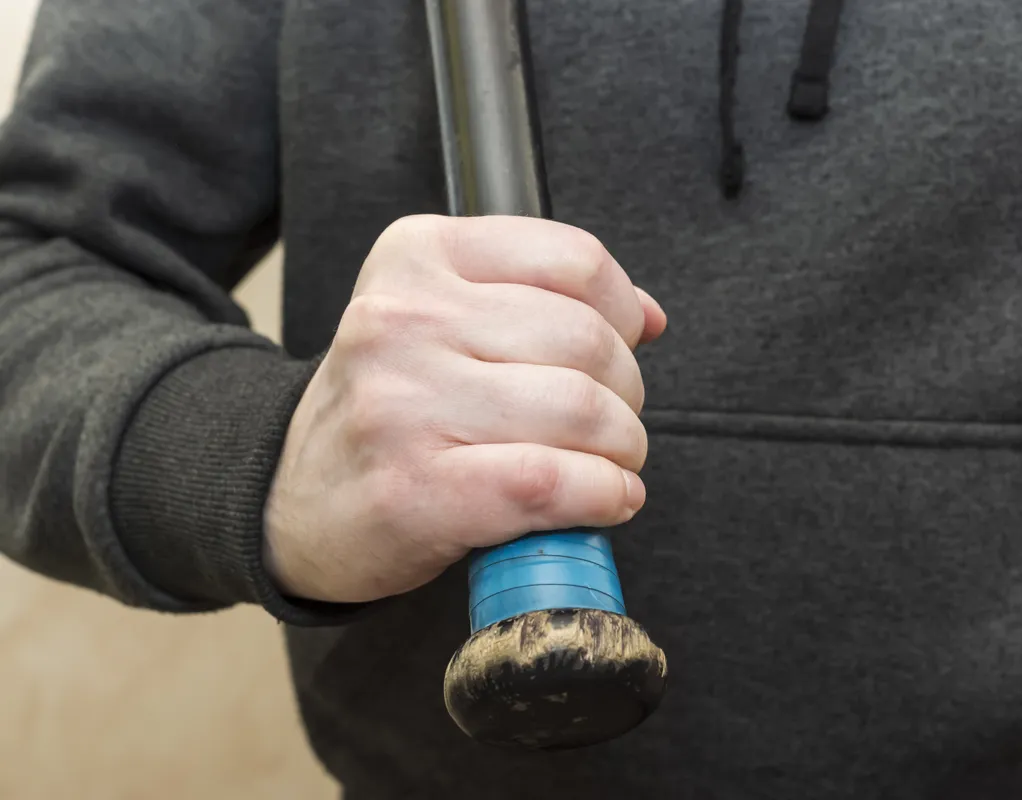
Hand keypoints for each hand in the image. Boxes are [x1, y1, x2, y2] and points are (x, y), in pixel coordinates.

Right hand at [263, 215, 666, 602]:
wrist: (290, 498)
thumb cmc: (389, 407)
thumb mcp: (441, 319)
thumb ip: (542, 301)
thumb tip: (648, 316)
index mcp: (416, 255)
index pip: (573, 258)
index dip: (622, 312)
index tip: (623, 348)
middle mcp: (401, 318)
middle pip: (586, 340)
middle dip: (627, 393)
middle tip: (613, 426)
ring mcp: (401, 403)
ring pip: (579, 410)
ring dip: (622, 449)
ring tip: (610, 465)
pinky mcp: (415, 489)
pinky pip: (551, 481)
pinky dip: (603, 495)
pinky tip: (606, 500)